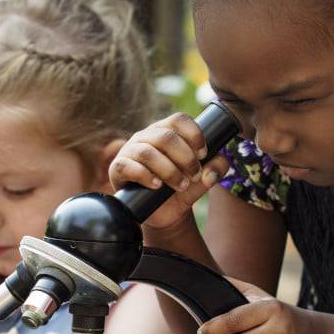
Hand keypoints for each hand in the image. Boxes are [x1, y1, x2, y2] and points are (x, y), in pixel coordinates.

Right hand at [109, 113, 229, 232]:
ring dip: (169, 171)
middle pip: (166, 136)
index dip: (194, 134)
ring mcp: (130, 151)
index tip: (204, 154)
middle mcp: (146, 136)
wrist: (163, 213)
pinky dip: (145, 176)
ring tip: (180, 185)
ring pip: (148, 152)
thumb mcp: (203, 179)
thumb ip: (216, 169)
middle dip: (186, 158)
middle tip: (195, 176)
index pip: (179, 119)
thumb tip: (210, 172)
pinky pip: (127, 166)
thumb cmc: (181, 188)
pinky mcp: (118, 168)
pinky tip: (157, 186)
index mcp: (166, 131)